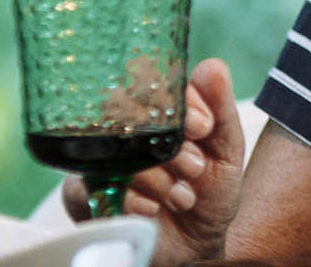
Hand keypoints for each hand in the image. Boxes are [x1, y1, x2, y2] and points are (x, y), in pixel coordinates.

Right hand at [64, 58, 244, 264]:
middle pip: (128, 113)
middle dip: (170, 143)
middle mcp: (124, 132)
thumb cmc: (209, 193)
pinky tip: (154, 208)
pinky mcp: (83, 194)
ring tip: (183, 195)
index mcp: (157, 114)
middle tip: (195, 166)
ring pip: (113, 150)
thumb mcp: (227, 150)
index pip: (151, 84)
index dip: (178, 102)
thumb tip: (212, 66)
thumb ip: (220, 108)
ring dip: (156, 175)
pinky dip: (132, 197)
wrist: (196, 244)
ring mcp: (101, 161)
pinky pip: (91, 184)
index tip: (204, 127)